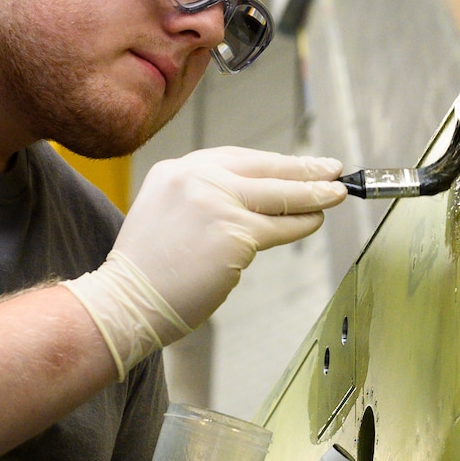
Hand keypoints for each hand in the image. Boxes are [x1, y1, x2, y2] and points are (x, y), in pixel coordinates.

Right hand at [118, 148, 345, 330]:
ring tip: (335, 195)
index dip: (275, 162)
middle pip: (264, 169)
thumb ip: (203, 199)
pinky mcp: (233, 233)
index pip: (239, 158)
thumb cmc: (147, 271)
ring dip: (313, 196)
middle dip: (304, 170)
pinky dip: (301, 225)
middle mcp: (195, 178)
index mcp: (176, 170)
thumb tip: (255, 199)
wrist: (124, 302)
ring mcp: (215, 203)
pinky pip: (277, 228)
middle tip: (332, 170)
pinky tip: (314, 222)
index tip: (300, 163)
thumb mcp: (166, 214)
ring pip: (278, 197)